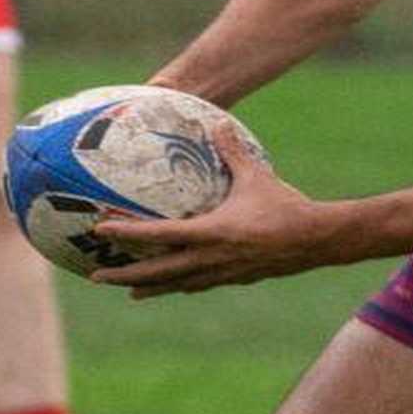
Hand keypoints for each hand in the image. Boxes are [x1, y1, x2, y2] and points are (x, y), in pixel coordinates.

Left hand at [84, 122, 341, 298]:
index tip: (100, 231)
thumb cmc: (285, 205)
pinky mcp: (234, 278)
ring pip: (175, 284)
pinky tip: (173, 285)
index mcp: (210, 233)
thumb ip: (232, 151)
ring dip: (149, 287)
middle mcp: (209, 259)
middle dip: (125, 276)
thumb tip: (217, 123)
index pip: (158, 235)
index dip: (127, 233)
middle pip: (158, 272)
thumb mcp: (255, 175)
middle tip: (96, 277)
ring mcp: (221, 273)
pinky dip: (179, 285)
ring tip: (128, 290)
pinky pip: (198, 284)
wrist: (316, 240)